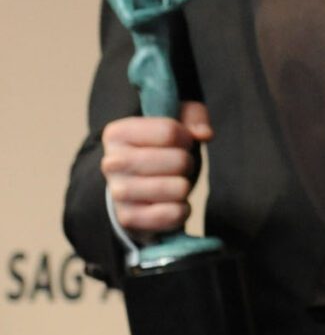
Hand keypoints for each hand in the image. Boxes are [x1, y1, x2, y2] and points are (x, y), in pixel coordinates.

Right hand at [101, 104, 211, 234]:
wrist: (137, 191)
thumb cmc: (160, 151)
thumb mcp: (176, 123)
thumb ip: (193, 115)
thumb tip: (204, 134)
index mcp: (117, 133)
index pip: (170, 131)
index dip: (186, 137)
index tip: (179, 142)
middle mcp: (111, 163)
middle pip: (179, 160)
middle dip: (187, 163)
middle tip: (175, 167)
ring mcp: (118, 193)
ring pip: (180, 188)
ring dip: (184, 186)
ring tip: (170, 183)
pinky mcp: (129, 219)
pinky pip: (174, 214)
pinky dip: (182, 210)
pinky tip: (170, 204)